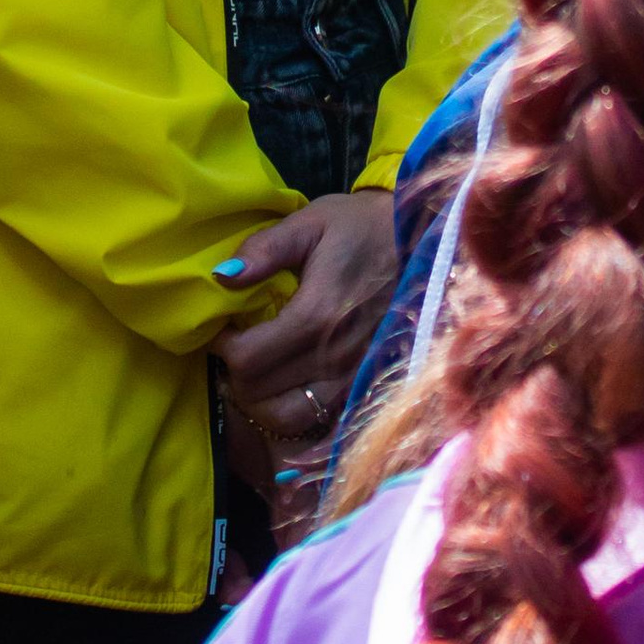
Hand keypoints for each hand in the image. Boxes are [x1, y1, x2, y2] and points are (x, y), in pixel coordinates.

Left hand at [214, 189, 399, 436]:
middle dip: (236, 373)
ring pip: (287, 418)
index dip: (223, 348)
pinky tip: (289, 383)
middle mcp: (336, 355)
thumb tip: (222, 276)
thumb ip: (264, 250)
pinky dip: (294, 409)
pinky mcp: (365, 383)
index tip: (224, 329)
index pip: (248, 359)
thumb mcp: (310, 223)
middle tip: (238, 347)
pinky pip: (319, 419)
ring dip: (262, 399)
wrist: (421, 241)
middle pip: (260, 394)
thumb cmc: (361, 228)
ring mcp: (353, 375)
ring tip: (260, 369)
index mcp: (317, 314)